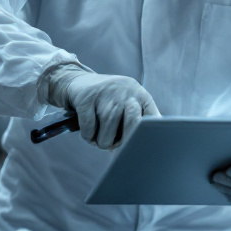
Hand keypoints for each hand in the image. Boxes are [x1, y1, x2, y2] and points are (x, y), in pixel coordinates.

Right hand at [42, 65, 159, 149]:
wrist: (78, 81)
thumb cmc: (108, 102)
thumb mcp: (127, 105)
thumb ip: (138, 123)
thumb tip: (141, 149)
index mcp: (140, 94)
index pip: (153, 120)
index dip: (145, 137)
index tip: (137, 147)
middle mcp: (126, 90)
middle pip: (132, 128)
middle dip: (122, 144)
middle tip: (114, 145)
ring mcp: (106, 92)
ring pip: (108, 133)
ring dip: (101, 142)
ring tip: (99, 138)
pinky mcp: (87, 97)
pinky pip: (89, 130)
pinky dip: (88, 136)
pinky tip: (88, 130)